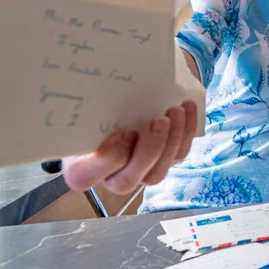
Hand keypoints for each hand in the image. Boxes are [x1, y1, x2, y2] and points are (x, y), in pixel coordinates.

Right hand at [63, 102, 198, 194]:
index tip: (125, 130)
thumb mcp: (84, 108)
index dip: (108, 158)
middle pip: (129, 179)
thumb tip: (92, 89)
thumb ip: (88, 109)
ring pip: (157, 172)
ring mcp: (138, 173)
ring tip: (176, 111)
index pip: (86, 175)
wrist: (112, 106)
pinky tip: (187, 109)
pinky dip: (186, 133)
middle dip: (149, 150)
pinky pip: (177, 157)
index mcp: (81, 167)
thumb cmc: (92, 108)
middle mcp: (109, 177)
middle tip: (160, 120)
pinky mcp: (162, 163)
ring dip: (172, 141)